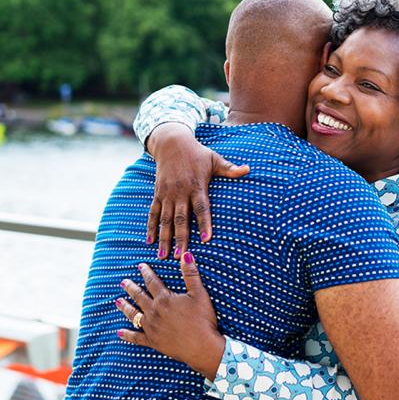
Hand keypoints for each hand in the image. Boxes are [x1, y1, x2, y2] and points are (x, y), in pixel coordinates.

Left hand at [116, 252, 225, 379]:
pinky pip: (136, 337)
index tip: (140, 266)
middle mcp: (154, 312)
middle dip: (131, 288)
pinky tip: (119, 332)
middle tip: (123, 282)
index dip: (146, 273)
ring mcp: (151, 327)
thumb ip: (190, 274)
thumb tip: (186, 254)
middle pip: (139, 297)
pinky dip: (127, 335)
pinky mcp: (152, 341)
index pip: (152, 282)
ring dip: (125, 307)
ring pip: (134, 315)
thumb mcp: (199, 294)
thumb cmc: (202, 320)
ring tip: (118, 301)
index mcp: (164, 299)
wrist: (202, 347)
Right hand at [146, 123, 248, 258]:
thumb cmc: (197, 153)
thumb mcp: (214, 159)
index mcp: (197, 186)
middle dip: (180, 238)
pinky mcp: (158, 193)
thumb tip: (248, 169)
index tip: (207, 240)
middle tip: (180, 257)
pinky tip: (149, 241)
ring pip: (165, 219)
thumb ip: (230, 168)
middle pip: (181, 218)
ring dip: (164, 237)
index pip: (202, 208)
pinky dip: (150, 226)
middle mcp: (180, 192)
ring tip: (163, 256)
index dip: (205, 223)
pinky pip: (153, 212)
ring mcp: (167, 194)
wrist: (172, 143)